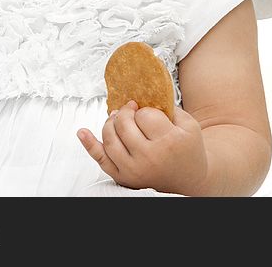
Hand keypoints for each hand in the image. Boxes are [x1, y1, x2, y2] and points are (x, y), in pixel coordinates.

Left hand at [77, 101, 208, 195]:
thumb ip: (168, 106)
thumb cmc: (187, 150)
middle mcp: (149, 157)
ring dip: (110, 123)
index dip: (144, 111)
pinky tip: (82, 132)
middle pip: (124, 125)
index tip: (149, 114)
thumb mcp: (188, 125)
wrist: (189, 181)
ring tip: (118, 119)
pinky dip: (89, 144)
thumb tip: (143, 90)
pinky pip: (101, 159)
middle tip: (131, 110)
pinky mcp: (123, 177)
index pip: (144, 115)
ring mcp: (134, 169)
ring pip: (110, 139)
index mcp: (169, 141)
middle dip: (125, 113)